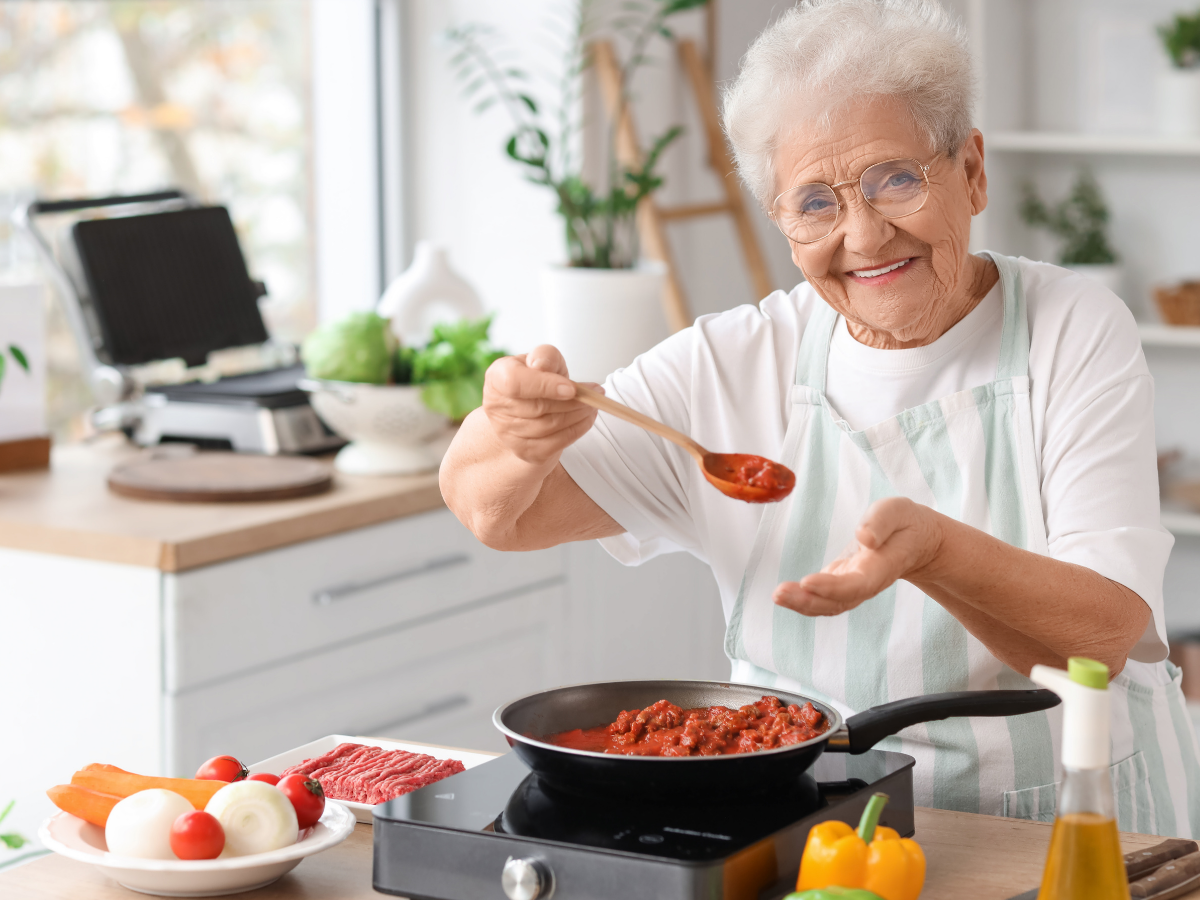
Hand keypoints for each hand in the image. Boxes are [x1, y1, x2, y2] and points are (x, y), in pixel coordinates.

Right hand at [483, 345, 599, 467]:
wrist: (530, 405)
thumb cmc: (537, 377)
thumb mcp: (542, 358)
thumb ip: (544, 355)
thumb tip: (541, 365)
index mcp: (497, 378)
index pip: (516, 383)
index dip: (545, 386)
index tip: (571, 388)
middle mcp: (496, 407)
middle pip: (538, 408)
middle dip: (572, 402)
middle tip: (595, 393)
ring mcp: (507, 433)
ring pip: (549, 427)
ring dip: (578, 415)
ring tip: (593, 404)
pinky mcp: (524, 451)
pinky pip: (555, 443)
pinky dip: (577, 430)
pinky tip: (587, 418)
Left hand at [773, 497, 943, 615]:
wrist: (916, 542)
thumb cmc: (905, 524)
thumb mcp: (898, 511)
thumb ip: (881, 521)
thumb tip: (863, 537)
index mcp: (882, 566)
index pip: (858, 584)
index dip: (833, 587)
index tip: (807, 582)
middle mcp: (867, 582)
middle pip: (839, 601)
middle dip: (809, 601)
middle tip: (780, 593)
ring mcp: (854, 587)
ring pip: (829, 604)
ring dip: (802, 603)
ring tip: (778, 595)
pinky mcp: (843, 582)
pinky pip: (824, 598)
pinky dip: (804, 600)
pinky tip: (784, 595)